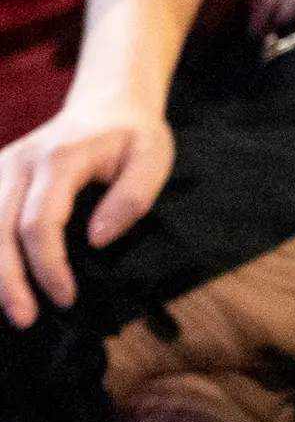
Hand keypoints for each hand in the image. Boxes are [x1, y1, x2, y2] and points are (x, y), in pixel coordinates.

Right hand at [0, 97, 171, 323]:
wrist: (107, 104)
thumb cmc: (133, 137)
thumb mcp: (153, 159)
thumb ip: (132, 198)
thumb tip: (98, 240)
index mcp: (59, 159)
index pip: (41, 222)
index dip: (48, 265)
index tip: (65, 297)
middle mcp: (20, 163)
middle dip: (7, 278)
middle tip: (25, 318)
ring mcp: (1, 167)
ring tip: (10, 309)